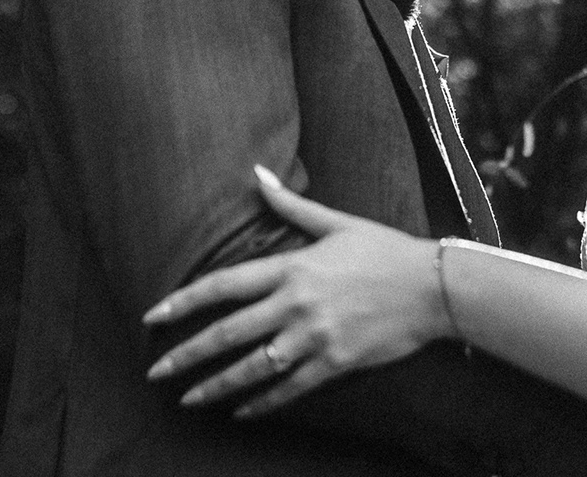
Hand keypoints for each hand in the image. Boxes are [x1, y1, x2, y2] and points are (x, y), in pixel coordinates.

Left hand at [142, 165, 448, 417]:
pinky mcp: (336, 363)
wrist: (433, 286)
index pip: (224, 286)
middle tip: (154, 372)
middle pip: (229, 333)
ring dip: (215, 387)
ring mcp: (316, 337)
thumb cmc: (385, 249)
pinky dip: (262, 403)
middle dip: (186, 355)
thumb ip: (290, 203)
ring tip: (187, 400)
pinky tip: (240, 412)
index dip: (184, 301)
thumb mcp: (336, 221)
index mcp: (292, 267)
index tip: (153, 316)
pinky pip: (290, 389)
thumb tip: (256, 172)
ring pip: (253, 368)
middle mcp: (297, 304)